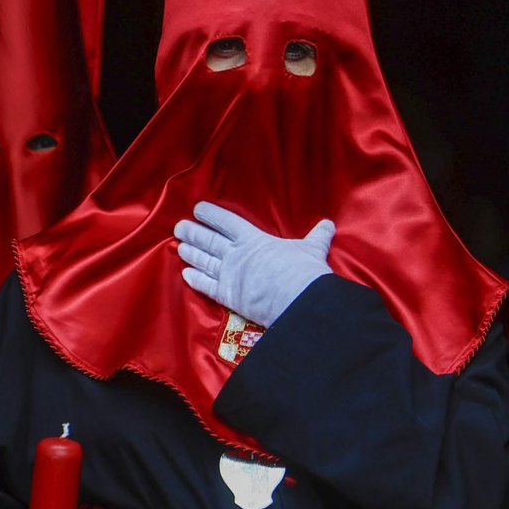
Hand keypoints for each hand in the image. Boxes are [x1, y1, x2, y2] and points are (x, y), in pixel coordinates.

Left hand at [174, 203, 334, 327]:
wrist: (298, 300)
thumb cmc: (304, 271)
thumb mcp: (312, 249)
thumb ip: (317, 237)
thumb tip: (328, 225)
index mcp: (254, 239)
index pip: (227, 222)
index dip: (211, 215)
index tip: (198, 209)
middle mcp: (237, 255)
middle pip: (209, 241)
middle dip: (193, 233)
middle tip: (179, 227)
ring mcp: (230, 275)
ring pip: (204, 261)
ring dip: (191, 254)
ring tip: (180, 247)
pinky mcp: (228, 296)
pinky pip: (207, 286)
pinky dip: (195, 280)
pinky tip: (186, 274)